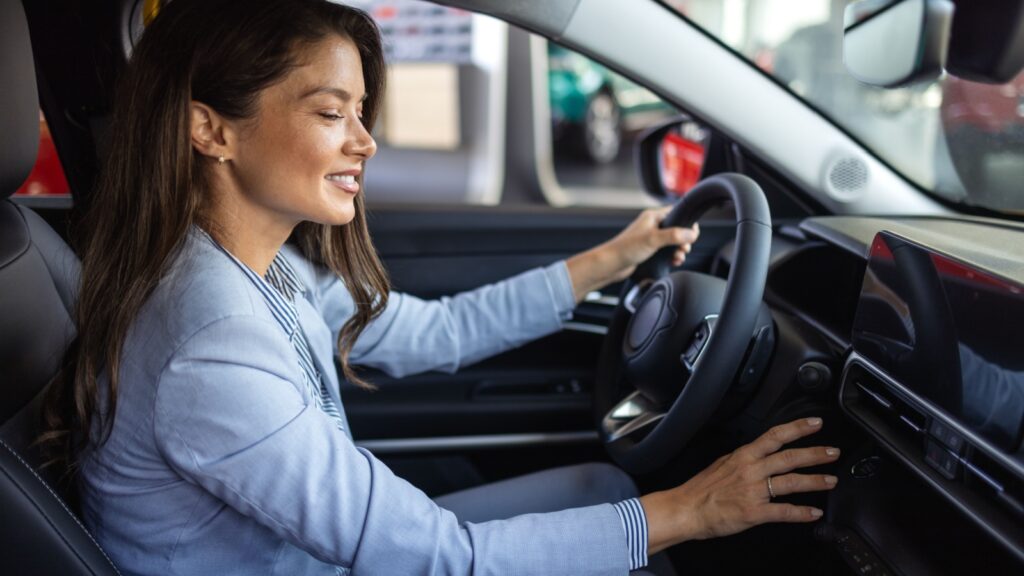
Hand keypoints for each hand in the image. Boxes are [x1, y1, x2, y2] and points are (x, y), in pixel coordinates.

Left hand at [565, 206, 699, 301]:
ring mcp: (651, 239)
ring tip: (678, 257)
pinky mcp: (649, 251)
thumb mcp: (653, 239)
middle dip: (684, 240)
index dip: (687, 222)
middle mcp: (652, 226)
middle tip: (684, 248)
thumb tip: (692, 233)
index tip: (693, 233)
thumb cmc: (626, 249)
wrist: (611, 265)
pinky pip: (666, 252)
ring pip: (673, 242)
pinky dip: (672, 256)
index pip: (676, 212)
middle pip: (678, 229)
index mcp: (653, 216)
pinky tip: (673, 262)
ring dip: (679, 250)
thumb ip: (674, 235)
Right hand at [641, 417, 839, 554]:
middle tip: (833, 452)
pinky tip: (814, 513)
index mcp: (743, 456)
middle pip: (790, 457)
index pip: (775, 436)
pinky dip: (801, 513)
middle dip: (815, 453)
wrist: (686, 509)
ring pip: (791, 482)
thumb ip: (743, 460)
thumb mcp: (722, 464)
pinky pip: (783, 511)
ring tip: (831, 481)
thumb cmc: (701, 489)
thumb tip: (757, 455)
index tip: (815, 423)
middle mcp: (751, 470)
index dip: (797, 428)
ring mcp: (754, 491)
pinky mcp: (754, 512)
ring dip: (815, 481)